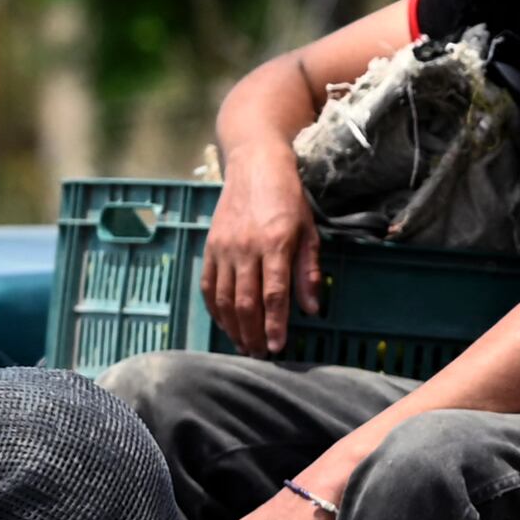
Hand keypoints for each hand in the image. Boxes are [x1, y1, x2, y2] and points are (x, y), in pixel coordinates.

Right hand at [203, 154, 320, 355]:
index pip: (274, 294)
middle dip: (252, 333)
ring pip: (223, 298)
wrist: (254, 164)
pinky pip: (208, 285)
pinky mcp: (210, 246)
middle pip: (246, 302)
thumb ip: (309, 272)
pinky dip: (214, 309)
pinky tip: (224, 323)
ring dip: (233, 327)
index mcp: (275, 243)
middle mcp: (245, 248)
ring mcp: (224, 247)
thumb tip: (312, 310)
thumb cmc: (288, 198)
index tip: (277, 347)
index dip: (275, 325)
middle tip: (259, 355)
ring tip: (243, 345)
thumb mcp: (308, 231)